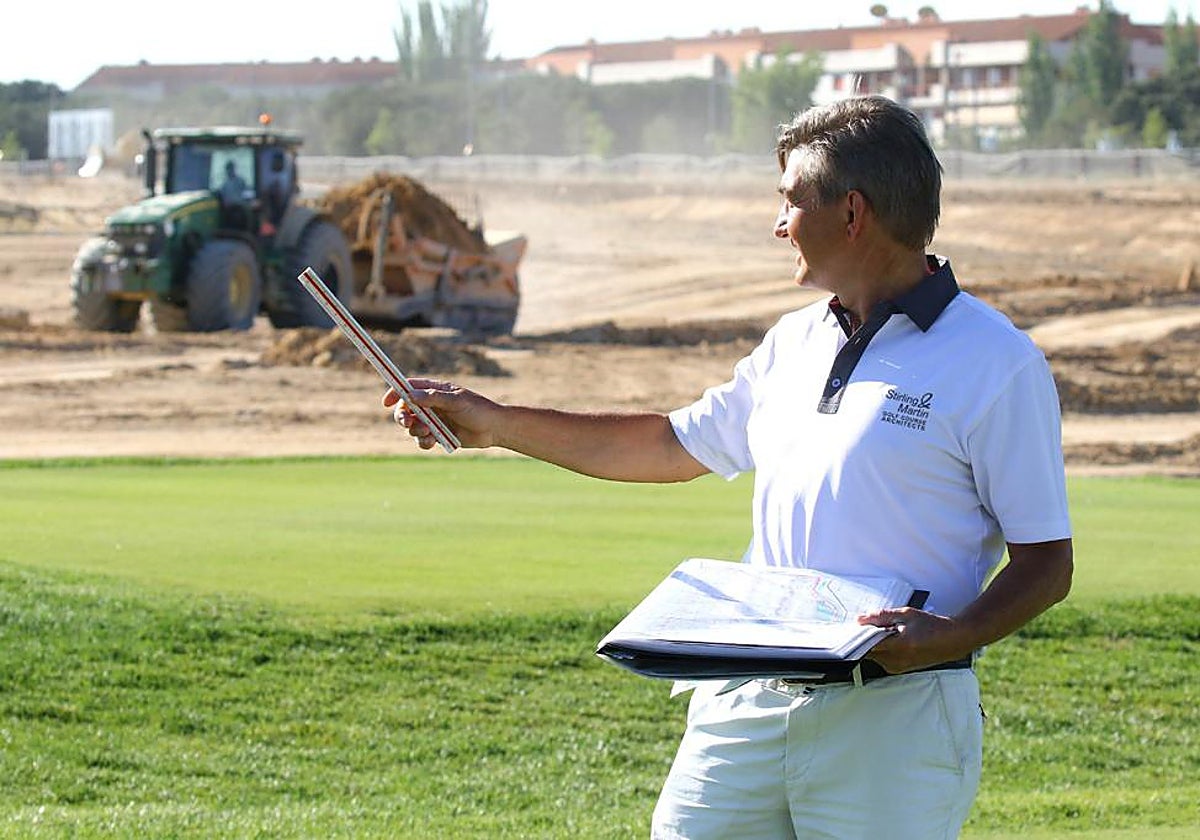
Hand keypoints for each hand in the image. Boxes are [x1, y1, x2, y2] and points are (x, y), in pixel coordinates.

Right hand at [382, 378, 498, 449]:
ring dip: (415, 430)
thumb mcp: (456, 401)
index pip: (408, 387)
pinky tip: (432, 442)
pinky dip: (423, 442)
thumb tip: (410, 395)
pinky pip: (421, 440)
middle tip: (408, 423)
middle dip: (402, 417)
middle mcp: (431, 404)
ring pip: (412, 426)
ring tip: (429, 433)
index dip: (395, 393)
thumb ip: (434, 398)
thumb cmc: (478, 409)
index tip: (386, 402)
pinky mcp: (437, 435)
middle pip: (405, 409)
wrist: (494, 429)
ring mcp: (434, 420)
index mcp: (434, 390)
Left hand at [857, 607, 967, 674]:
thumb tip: (861, 619)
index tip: (849, 630)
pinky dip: (881, 650)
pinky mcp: (900, 669)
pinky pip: (882, 660)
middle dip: (864, 640)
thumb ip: (882, 617)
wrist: (952, 640)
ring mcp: (898, 667)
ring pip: (874, 657)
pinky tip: (887, 639)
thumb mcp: (906, 614)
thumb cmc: (933, 626)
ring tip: (881, 632)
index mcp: (899, 646)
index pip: (867, 646)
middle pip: (868, 652)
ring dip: (873, 645)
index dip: (856, 638)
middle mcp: (897, 661)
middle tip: (864, 627)